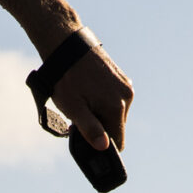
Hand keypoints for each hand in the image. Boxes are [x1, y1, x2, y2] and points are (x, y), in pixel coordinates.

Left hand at [49, 37, 131, 151]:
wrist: (66, 45)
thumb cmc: (66, 78)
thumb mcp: (73, 108)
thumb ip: (90, 129)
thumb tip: (104, 147)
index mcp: (117, 107)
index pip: (118, 143)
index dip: (100, 144)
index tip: (84, 135)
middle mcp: (126, 96)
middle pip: (116, 127)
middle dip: (99, 127)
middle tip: (78, 114)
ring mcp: (125, 85)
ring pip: (115, 113)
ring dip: (100, 113)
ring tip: (82, 99)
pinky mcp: (121, 77)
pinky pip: (114, 99)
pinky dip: (102, 101)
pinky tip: (88, 90)